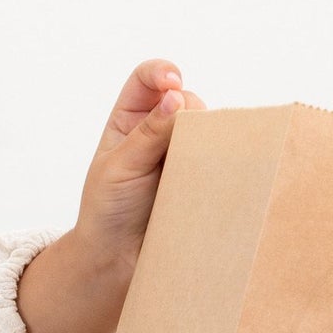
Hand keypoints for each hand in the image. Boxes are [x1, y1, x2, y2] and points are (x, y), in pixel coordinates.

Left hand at [16, 60, 205, 332]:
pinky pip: (225, 155)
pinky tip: (216, 174)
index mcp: (130, 119)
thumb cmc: (107, 212)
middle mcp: (160, 129)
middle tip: (179, 142)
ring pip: (211, 126)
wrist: (118, 258)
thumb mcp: (118, 169)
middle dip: (188, 113)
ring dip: (207, 139)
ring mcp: (185, 151)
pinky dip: (224, 158)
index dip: (162, 73)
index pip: (148, 78)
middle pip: (187, 99)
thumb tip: (176, 99)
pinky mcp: (204, 174)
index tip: (172, 83)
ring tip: (190, 168)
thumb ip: (147, 135)